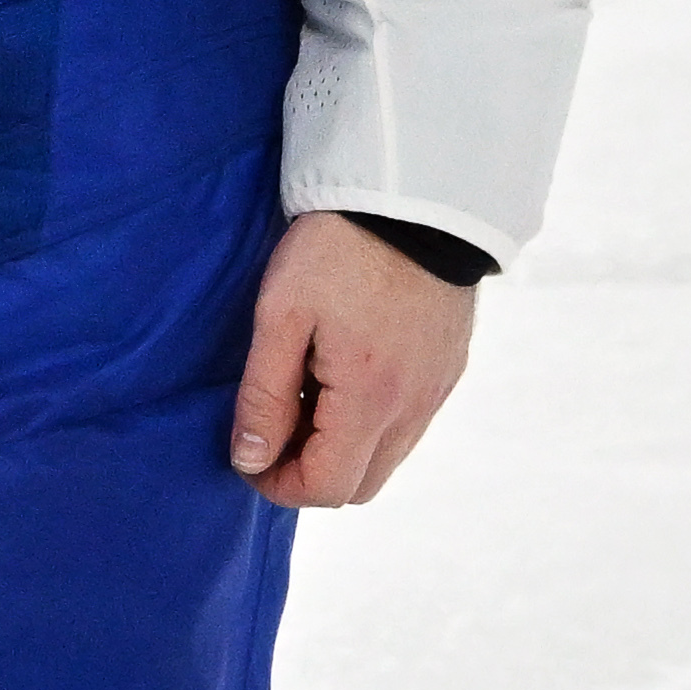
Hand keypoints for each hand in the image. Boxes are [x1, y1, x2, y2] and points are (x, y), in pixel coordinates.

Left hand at [230, 209, 477, 507]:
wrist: (411, 202)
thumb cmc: (336, 253)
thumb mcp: (280, 317)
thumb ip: (264, 395)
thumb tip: (250, 460)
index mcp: (372, 399)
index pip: (326, 487)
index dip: (276, 485)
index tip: (244, 457)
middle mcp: (415, 408)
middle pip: (360, 485)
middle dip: (307, 474)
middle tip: (267, 428)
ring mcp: (436, 391)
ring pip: (385, 458)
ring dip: (337, 449)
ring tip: (297, 395)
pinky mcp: (446, 371)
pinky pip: (405, 425)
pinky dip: (366, 423)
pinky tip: (333, 377)